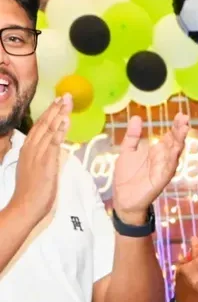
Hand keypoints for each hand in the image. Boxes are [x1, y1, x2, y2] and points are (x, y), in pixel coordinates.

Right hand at [9, 95, 70, 227]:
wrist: (25, 205)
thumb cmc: (31, 192)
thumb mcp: (32, 170)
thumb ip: (40, 159)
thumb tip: (49, 153)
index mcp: (27, 149)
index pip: (39, 127)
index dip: (49, 114)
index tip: (57, 103)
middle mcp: (31, 148)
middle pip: (44, 124)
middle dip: (55, 108)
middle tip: (66, 96)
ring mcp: (38, 154)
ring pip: (49, 129)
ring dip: (59, 114)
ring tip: (67, 102)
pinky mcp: (45, 161)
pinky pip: (53, 142)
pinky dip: (60, 129)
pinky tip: (66, 120)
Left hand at [112, 112, 187, 224]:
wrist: (123, 198)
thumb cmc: (126, 176)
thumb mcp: (127, 151)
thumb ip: (133, 136)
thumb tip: (137, 117)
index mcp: (156, 152)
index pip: (169, 137)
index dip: (175, 126)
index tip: (180, 115)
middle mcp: (163, 160)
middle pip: (175, 143)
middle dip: (180, 131)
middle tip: (185, 119)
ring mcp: (163, 170)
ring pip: (174, 154)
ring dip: (179, 143)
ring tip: (183, 130)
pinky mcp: (160, 180)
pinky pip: (167, 169)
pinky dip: (171, 159)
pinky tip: (174, 150)